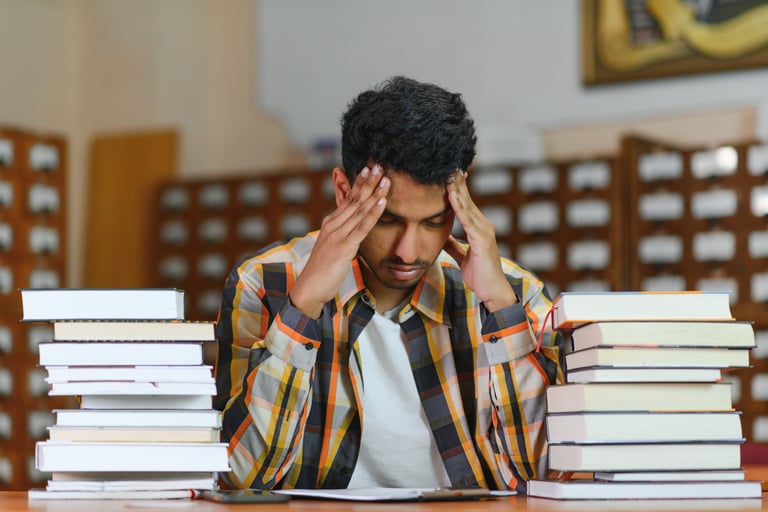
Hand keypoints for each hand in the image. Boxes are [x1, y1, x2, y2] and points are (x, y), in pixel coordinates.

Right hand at [289, 165, 389, 317]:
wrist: (309, 288)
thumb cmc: (323, 270)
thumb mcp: (334, 247)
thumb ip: (345, 235)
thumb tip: (356, 228)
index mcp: (330, 223)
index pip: (348, 198)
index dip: (359, 183)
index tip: (370, 169)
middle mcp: (333, 225)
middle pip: (354, 199)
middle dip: (368, 181)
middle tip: (380, 165)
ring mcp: (338, 235)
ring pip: (359, 210)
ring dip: (374, 193)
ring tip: (386, 179)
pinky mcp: (344, 247)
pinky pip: (362, 226)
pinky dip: (373, 213)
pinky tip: (382, 202)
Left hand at [443, 169, 516, 312]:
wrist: (492, 291)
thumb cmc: (479, 275)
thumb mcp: (462, 257)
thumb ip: (454, 246)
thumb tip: (442, 238)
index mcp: (478, 228)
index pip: (465, 203)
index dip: (457, 187)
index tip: (448, 173)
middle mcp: (483, 225)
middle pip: (466, 199)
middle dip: (457, 182)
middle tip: (448, 164)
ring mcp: (484, 232)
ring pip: (467, 206)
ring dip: (456, 189)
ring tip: (447, 173)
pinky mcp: (482, 241)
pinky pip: (467, 220)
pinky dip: (459, 206)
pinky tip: (451, 195)